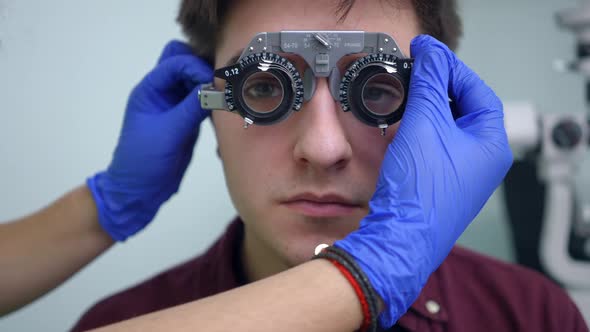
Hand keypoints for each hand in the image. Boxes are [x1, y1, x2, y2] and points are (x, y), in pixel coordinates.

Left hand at [87, 41, 212, 240]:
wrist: (139, 192)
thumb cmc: (144, 161)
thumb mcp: (169, 133)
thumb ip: (192, 108)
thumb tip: (216, 87)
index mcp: (149, 90)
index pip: (175, 61)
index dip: (196, 68)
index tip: (214, 85)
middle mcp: (162, 93)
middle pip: (183, 61)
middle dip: (202, 67)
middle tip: (220, 84)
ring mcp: (174, 106)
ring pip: (194, 80)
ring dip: (209, 84)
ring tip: (226, 96)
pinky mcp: (186, 121)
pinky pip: (201, 100)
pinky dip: (212, 101)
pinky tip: (223, 110)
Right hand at [334, 35, 512, 326]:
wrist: (399, 238)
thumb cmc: (420, 191)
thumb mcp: (424, 124)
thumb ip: (430, 84)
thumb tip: (431, 54)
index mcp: (492, 144)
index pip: (477, 91)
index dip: (451, 69)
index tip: (426, 55)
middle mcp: (483, 161)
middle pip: (463, 109)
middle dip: (437, 90)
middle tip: (413, 74)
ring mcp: (462, 174)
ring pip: (446, 129)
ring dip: (425, 111)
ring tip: (404, 99)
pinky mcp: (441, 184)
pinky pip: (434, 148)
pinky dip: (418, 133)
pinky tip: (399, 129)